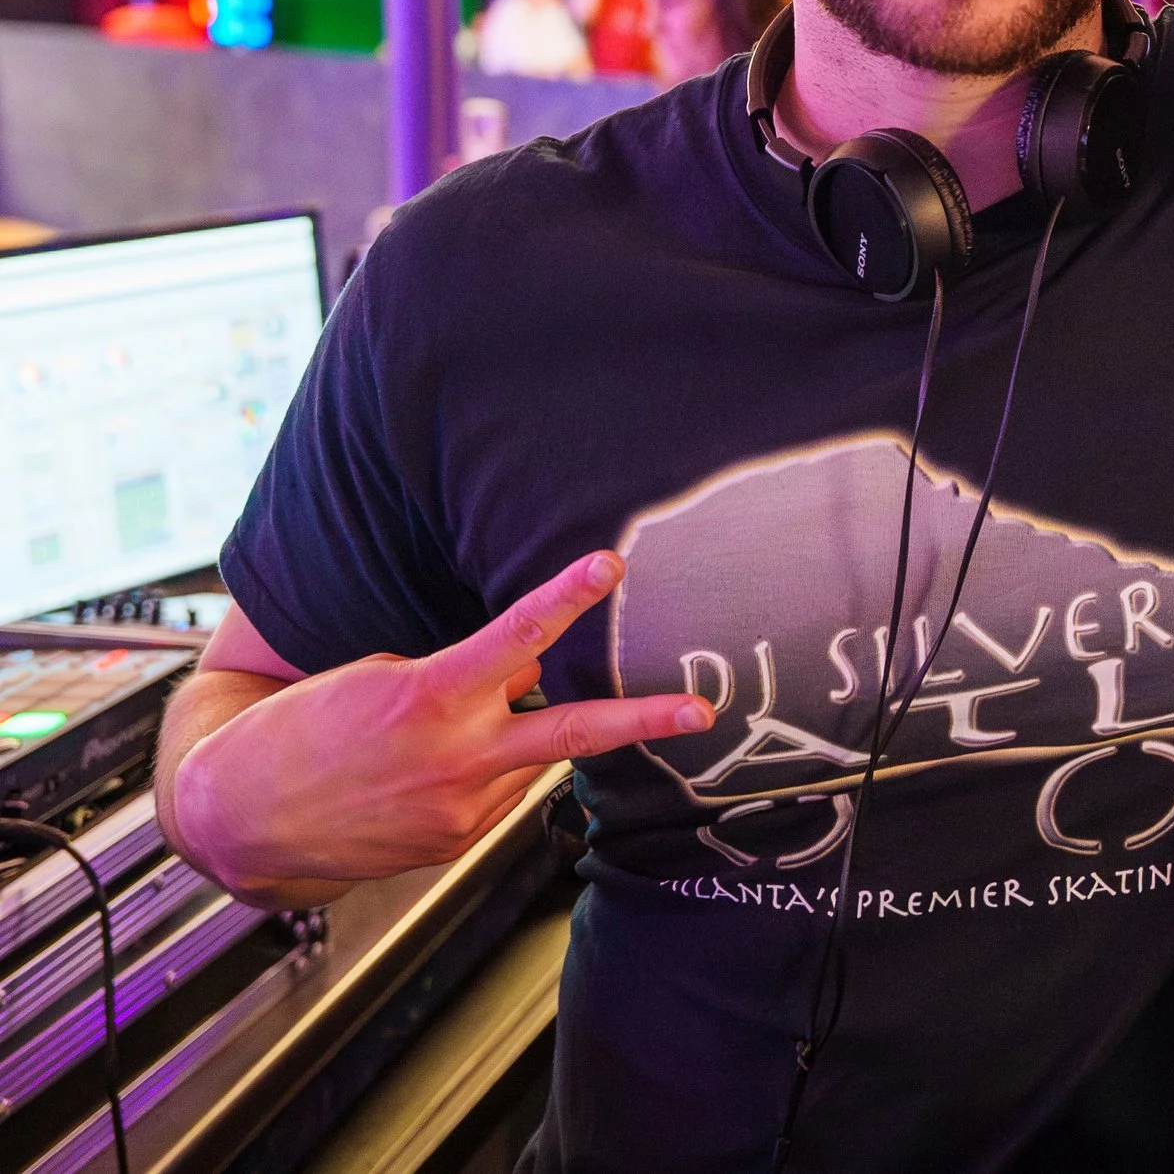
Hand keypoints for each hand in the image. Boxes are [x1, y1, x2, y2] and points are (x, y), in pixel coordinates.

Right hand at [174, 552, 712, 898]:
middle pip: (572, 730)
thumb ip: (462, 678)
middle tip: (700, 710)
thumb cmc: (303, 729)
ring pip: (532, 755)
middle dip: (644, 719)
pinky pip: (501, 791)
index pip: (518, 636)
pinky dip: (487, 770)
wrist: (241, 816)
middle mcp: (458, 756)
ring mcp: (463, 806)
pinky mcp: (458, 841)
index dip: (567, 596)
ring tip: (460, 731)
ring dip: (519, 734)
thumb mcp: (381, 678)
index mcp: (431, 697)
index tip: (610, 565)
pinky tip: (436, 770)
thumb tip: (526, 679)